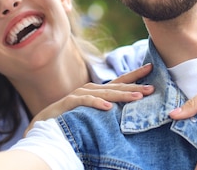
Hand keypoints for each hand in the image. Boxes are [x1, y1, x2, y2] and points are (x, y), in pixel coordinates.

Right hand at [25, 63, 153, 134]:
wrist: (44, 128)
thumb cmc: (70, 122)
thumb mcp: (93, 115)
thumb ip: (108, 110)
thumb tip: (129, 112)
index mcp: (97, 92)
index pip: (120, 82)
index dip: (136, 75)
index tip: (152, 68)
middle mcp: (89, 90)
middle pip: (116, 87)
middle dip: (135, 86)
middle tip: (152, 88)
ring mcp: (78, 95)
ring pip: (103, 92)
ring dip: (121, 95)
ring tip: (137, 97)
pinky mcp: (68, 104)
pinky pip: (85, 102)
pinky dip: (96, 103)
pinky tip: (108, 107)